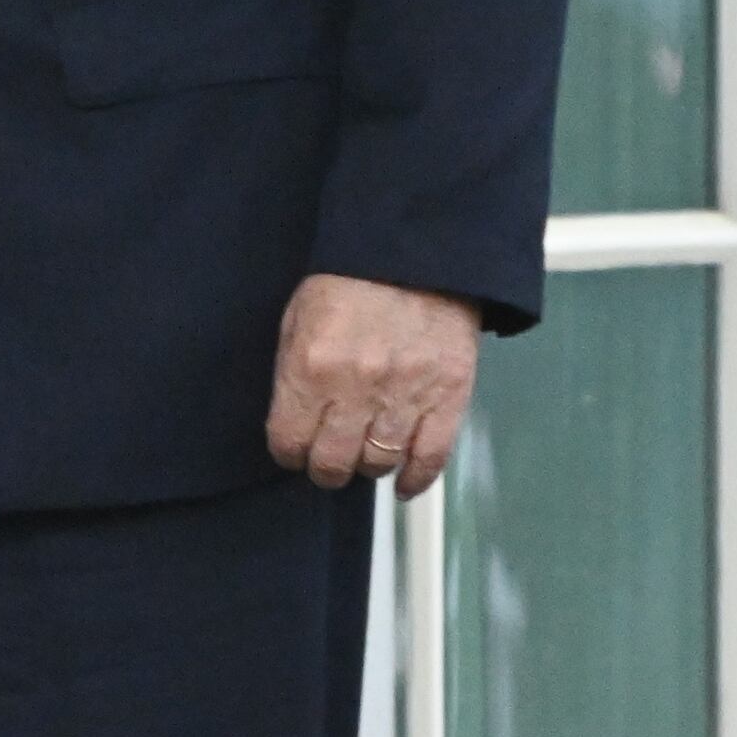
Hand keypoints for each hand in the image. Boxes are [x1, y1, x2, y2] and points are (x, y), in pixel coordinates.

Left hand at [267, 272, 478, 494]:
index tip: (297, 448)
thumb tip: (293, 424)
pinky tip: (403, 483)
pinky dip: (415, 479)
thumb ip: (292, 375)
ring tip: (366, 453)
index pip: (288, 443)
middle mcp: (356, 390)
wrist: (416, 253)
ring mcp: (405, 396)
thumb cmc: (350, 282)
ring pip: (377, 464)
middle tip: (330, 458)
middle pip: (332, 464)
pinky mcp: (448, 397)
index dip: (290, 452)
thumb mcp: (298, 319)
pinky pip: (430, 459)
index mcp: (310, 368)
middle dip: (325, 468)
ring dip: (367, 466)